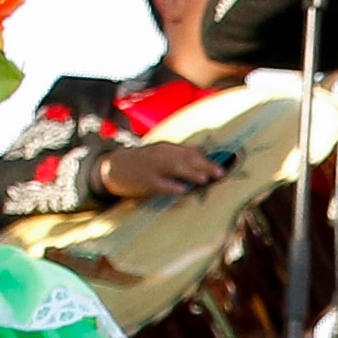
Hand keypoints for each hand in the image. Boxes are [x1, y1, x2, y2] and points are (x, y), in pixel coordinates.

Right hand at [99, 139, 218, 200]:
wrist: (113, 167)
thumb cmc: (142, 162)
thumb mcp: (160, 153)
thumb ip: (180, 154)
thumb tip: (204, 153)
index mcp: (166, 148)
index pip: (190, 151)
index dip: (207, 158)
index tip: (224, 164)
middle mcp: (160, 154)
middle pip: (186, 158)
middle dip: (204, 165)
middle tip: (221, 172)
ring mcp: (152, 167)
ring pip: (174, 168)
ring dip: (190, 172)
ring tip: (206, 178)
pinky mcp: (144, 180)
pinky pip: (159, 183)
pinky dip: (171, 186)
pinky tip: (182, 189)